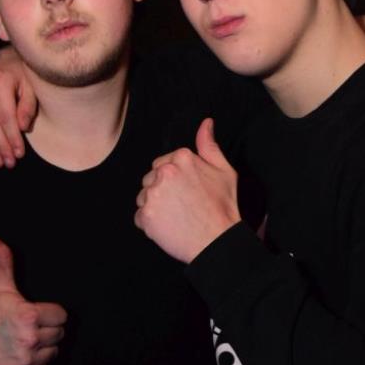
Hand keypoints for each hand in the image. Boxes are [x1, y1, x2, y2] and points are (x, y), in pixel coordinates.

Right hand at [0, 48, 37, 167]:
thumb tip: (22, 127)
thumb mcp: (32, 86)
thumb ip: (28, 106)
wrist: (9, 55)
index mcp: (1, 79)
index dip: (12, 137)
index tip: (19, 153)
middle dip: (0, 145)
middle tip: (8, 162)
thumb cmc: (24, 74)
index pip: (6, 116)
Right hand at [0, 238, 66, 364]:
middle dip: (47, 329)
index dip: (50, 313)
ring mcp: (25, 360)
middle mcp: (29, 339)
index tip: (35, 313)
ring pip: (53, 353)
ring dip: (43, 347)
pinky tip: (20, 353)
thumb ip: (4, 261)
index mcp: (29, 315)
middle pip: (59, 334)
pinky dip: (35, 364)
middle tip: (28, 326)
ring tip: (23, 339)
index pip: (62, 316)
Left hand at [135, 118, 240, 262]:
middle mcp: (164, 172)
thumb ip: (209, 146)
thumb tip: (206, 123)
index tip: (186, 193)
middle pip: (150, 180)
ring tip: (176, 217)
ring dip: (155, 207)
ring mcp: (153, 194)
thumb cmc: (223, 207)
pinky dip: (151, 224)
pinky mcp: (146, 216)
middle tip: (182, 206)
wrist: (217, 241)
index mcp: (181, 158)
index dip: (174, 181)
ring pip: (144, 198)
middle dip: (161, 192)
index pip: (162, 164)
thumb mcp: (223, 171)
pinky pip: (140, 218)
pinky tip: (169, 227)